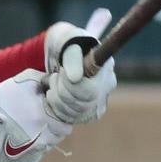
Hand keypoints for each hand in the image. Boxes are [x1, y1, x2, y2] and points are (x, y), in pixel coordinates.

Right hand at [0, 69, 72, 161]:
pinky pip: (35, 156)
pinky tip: (18, 139)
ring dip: (41, 138)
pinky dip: (30, 148)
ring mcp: (37, 154)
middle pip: (58, 135)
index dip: (59, 116)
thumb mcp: (27, 80)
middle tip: (37, 119)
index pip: (67, 122)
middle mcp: (46, 140)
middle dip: (52, 127)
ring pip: (47, 146)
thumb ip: (48, 81)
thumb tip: (59, 83)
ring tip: (25, 129)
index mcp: (49, 119)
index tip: (50, 112)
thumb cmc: (2, 98)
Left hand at [44, 8, 116, 124]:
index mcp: (106, 68)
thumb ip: (72, 59)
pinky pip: (71, 118)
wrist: (59, 53)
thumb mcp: (68, 42)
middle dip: (61, 90)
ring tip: (53, 83)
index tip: (60, 71)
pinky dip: (57, 108)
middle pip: (82, 104)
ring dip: (56, 98)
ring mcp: (99, 103)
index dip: (70, 86)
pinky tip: (55, 95)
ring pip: (75, 113)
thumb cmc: (66, 44)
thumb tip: (75, 78)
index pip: (90, 91)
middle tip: (55, 76)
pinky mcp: (88, 114)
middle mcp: (107, 88)